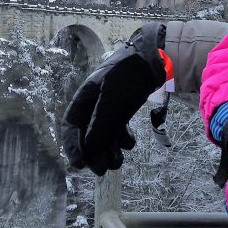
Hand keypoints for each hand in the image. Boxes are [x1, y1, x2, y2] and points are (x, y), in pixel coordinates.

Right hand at [61, 23, 166, 175]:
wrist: (156, 57)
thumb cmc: (129, 76)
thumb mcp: (113, 103)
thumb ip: (99, 127)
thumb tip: (88, 152)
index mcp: (84, 97)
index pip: (70, 126)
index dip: (72, 147)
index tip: (79, 165)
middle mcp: (94, 101)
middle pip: (87, 133)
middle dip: (94, 153)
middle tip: (102, 170)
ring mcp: (109, 104)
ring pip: (104, 133)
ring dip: (109, 150)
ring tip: (118, 161)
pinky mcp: (124, 105)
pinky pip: (118, 127)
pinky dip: (122, 138)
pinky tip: (130, 143)